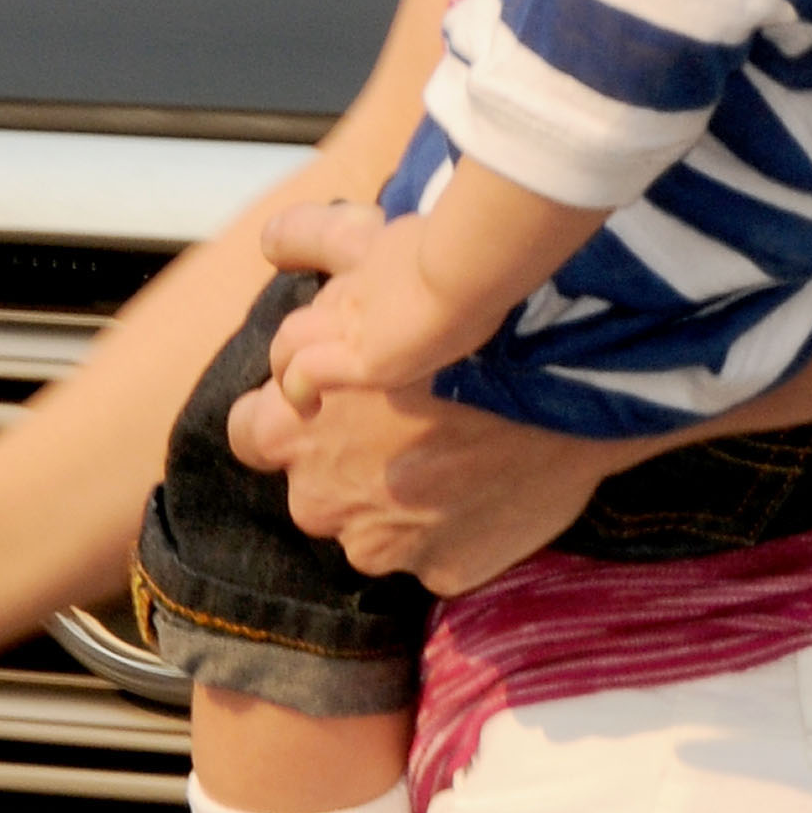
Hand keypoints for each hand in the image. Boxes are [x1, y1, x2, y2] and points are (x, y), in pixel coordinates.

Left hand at [237, 196, 621, 592]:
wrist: (563, 383)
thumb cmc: (459, 319)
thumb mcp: (379, 258)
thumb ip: (314, 246)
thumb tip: (274, 239)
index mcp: (291, 431)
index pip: (248, 433)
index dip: (280, 413)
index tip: (319, 400)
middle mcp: (323, 500)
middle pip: (313, 483)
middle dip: (345, 457)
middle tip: (403, 418)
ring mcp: (383, 548)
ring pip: (373, 524)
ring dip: (397, 497)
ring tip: (450, 450)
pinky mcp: (441, 573)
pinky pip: (433, 550)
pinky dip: (450, 526)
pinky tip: (483, 484)